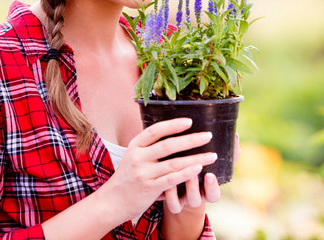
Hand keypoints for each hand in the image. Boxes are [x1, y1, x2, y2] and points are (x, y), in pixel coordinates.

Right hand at [100, 118, 216, 222]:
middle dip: (191, 140)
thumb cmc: (128, 177)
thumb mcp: (133, 156)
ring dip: (195, 158)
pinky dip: (186, 173)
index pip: (155, 131)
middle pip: (168, 145)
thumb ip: (149, 147)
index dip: (173, 125)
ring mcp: (143, 174)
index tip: (190, 121)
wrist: (112, 202)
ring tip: (212, 156)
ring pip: (174, 163)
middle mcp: (138, 158)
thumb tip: (174, 133)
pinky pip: (171, 179)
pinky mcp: (149, 189)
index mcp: (135, 146)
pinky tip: (198, 169)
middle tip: (208, 136)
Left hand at [162, 132, 241, 213]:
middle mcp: (195, 198)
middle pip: (196, 199)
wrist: (182, 185)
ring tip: (177, 172)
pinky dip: (167, 194)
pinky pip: (169, 204)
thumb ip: (227, 154)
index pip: (214, 195)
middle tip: (191, 170)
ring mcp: (182, 201)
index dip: (212, 187)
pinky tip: (165, 180)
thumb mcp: (215, 163)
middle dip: (193, 186)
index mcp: (208, 191)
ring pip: (181, 202)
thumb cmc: (203, 169)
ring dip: (178, 188)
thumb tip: (236, 136)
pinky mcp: (170, 202)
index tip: (210, 175)